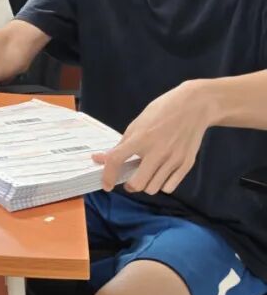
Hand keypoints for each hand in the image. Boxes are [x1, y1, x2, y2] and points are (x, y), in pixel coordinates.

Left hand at [94, 81, 213, 193]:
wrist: (194, 106)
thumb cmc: (163, 112)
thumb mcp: (137, 124)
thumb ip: (121, 145)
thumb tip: (100, 159)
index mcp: (141, 137)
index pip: (117, 160)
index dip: (108, 176)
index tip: (106, 185)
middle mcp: (158, 150)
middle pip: (137, 184)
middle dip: (129, 185)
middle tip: (129, 180)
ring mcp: (174, 158)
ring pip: (153, 188)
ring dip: (145, 185)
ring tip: (147, 174)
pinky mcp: (187, 163)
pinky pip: (169, 187)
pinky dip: (161, 184)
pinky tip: (160, 174)